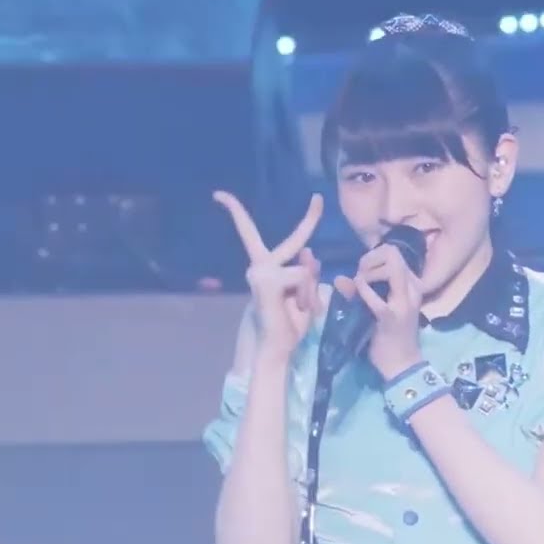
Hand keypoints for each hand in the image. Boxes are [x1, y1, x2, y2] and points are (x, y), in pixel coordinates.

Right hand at [215, 191, 323, 360]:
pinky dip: (307, 296)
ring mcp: (261, 271)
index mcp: (267, 267)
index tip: (223, 196)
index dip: (249, 215)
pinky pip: (302, 278)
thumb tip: (310, 253)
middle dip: (311, 218)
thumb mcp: (304, 296)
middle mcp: (260, 265)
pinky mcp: (267, 280)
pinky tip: (296, 309)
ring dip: (310, 293)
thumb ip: (306, 273)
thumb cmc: (288, 325)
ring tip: (299, 309)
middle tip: (320, 198)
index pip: (265, 238)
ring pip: (306, 270)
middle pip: (294, 239)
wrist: (274, 348)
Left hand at [333, 243, 423, 379]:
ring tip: (360, 284)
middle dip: (370, 258)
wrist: (403, 365)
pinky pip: (373, 294)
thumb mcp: (380, 308)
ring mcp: (404, 301)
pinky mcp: (390, 316)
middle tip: (360, 274)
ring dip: (368, 271)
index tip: (363, 270)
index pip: (394, 252)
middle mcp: (413, 288)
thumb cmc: (391, 336)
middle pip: (393, 253)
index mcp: (412, 285)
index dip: (374, 255)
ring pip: (391, 266)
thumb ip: (361, 292)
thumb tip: (340, 278)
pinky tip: (357, 290)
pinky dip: (362, 288)